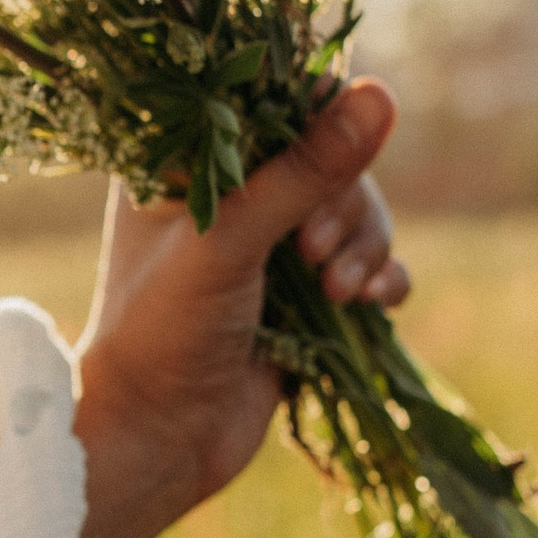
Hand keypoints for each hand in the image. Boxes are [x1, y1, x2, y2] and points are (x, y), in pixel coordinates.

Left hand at [74, 75, 407, 537]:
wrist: (156, 441)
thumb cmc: (163, 330)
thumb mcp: (229, 240)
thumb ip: (304, 171)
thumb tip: (382, 96)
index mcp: (182, 157)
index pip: (272, 99)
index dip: (314, 124)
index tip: (320, 171)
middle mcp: (227, 192)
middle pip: (328, 154)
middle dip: (344, 202)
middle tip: (313, 254)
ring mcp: (269, 244)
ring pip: (355, 210)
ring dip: (364, 243)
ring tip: (339, 292)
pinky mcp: (304, 295)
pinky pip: (370, 264)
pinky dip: (381, 277)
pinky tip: (372, 303)